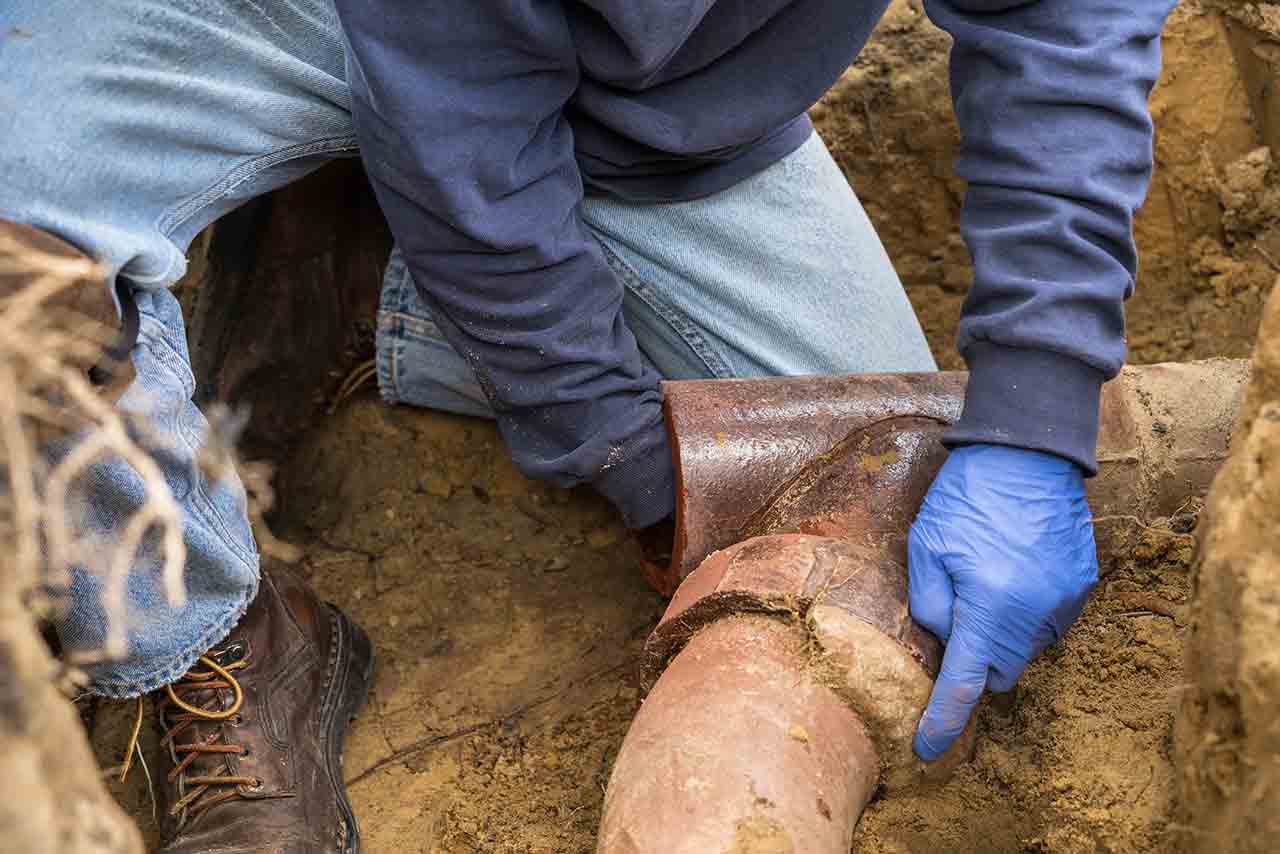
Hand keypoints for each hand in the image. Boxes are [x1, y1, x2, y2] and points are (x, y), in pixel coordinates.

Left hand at [908, 443, 1097, 759]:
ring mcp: (1063, 600)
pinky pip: (1049, 621)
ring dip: (1002, 633)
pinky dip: (1028, 612)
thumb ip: (930, 604)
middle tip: (957, 614)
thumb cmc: (968, 494)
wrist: (1028, 450)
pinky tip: (1014, 571)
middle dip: (974, 659)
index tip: (928, 749)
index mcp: (989, 604)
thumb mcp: (926, 545)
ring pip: (1025, 648)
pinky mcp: (1082, 585)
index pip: (963, 683)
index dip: (944, 722)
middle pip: (998, 670)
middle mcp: (1033, 611)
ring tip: (987, 579)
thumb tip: (943, 642)